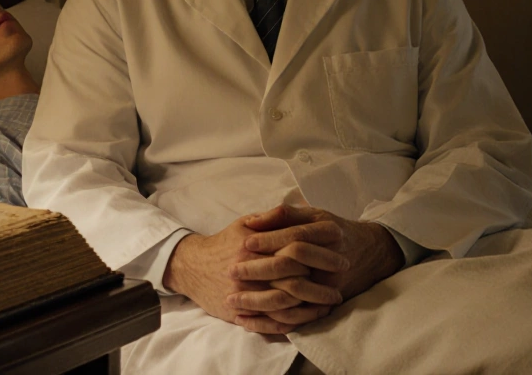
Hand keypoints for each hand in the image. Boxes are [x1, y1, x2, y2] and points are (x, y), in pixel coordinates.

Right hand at [163, 218, 342, 335]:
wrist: (191, 266)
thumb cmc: (224, 243)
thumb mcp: (243, 223)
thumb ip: (269, 217)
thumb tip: (293, 209)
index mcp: (252, 248)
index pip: (293, 253)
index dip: (319, 258)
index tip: (339, 259)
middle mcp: (248, 272)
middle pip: (292, 282)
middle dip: (319, 285)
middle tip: (341, 285)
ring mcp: (243, 295)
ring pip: (285, 306)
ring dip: (311, 307)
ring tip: (330, 304)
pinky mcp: (239, 313)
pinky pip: (272, 322)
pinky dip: (294, 322)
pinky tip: (309, 317)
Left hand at [227, 205, 403, 315]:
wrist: (366, 253)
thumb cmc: (330, 230)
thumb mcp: (312, 214)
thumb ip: (284, 215)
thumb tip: (253, 222)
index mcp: (329, 233)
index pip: (295, 237)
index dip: (269, 239)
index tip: (244, 242)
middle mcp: (332, 261)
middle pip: (291, 268)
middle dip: (258, 271)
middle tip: (231, 271)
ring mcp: (331, 286)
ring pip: (292, 297)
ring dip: (260, 301)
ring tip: (232, 300)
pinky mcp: (325, 305)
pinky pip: (297, 318)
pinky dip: (271, 321)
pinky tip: (247, 319)